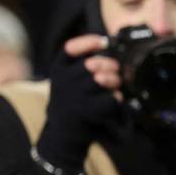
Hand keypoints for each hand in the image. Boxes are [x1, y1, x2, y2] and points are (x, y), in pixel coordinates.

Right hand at [34, 34, 123, 171]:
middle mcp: (63, 82)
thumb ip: (82, 64)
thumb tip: (106, 44)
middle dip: (109, 64)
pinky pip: (110, 98)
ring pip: (102, 80)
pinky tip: (116, 99)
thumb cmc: (72, 100)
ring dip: (114, 80)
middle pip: (92, 64)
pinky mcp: (87, 111)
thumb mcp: (68, 79)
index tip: (103, 42)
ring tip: (116, 83)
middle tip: (115, 69)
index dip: (88, 42)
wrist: (64, 133)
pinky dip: (117, 98)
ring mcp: (74, 97)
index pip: (70, 49)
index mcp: (58, 70)